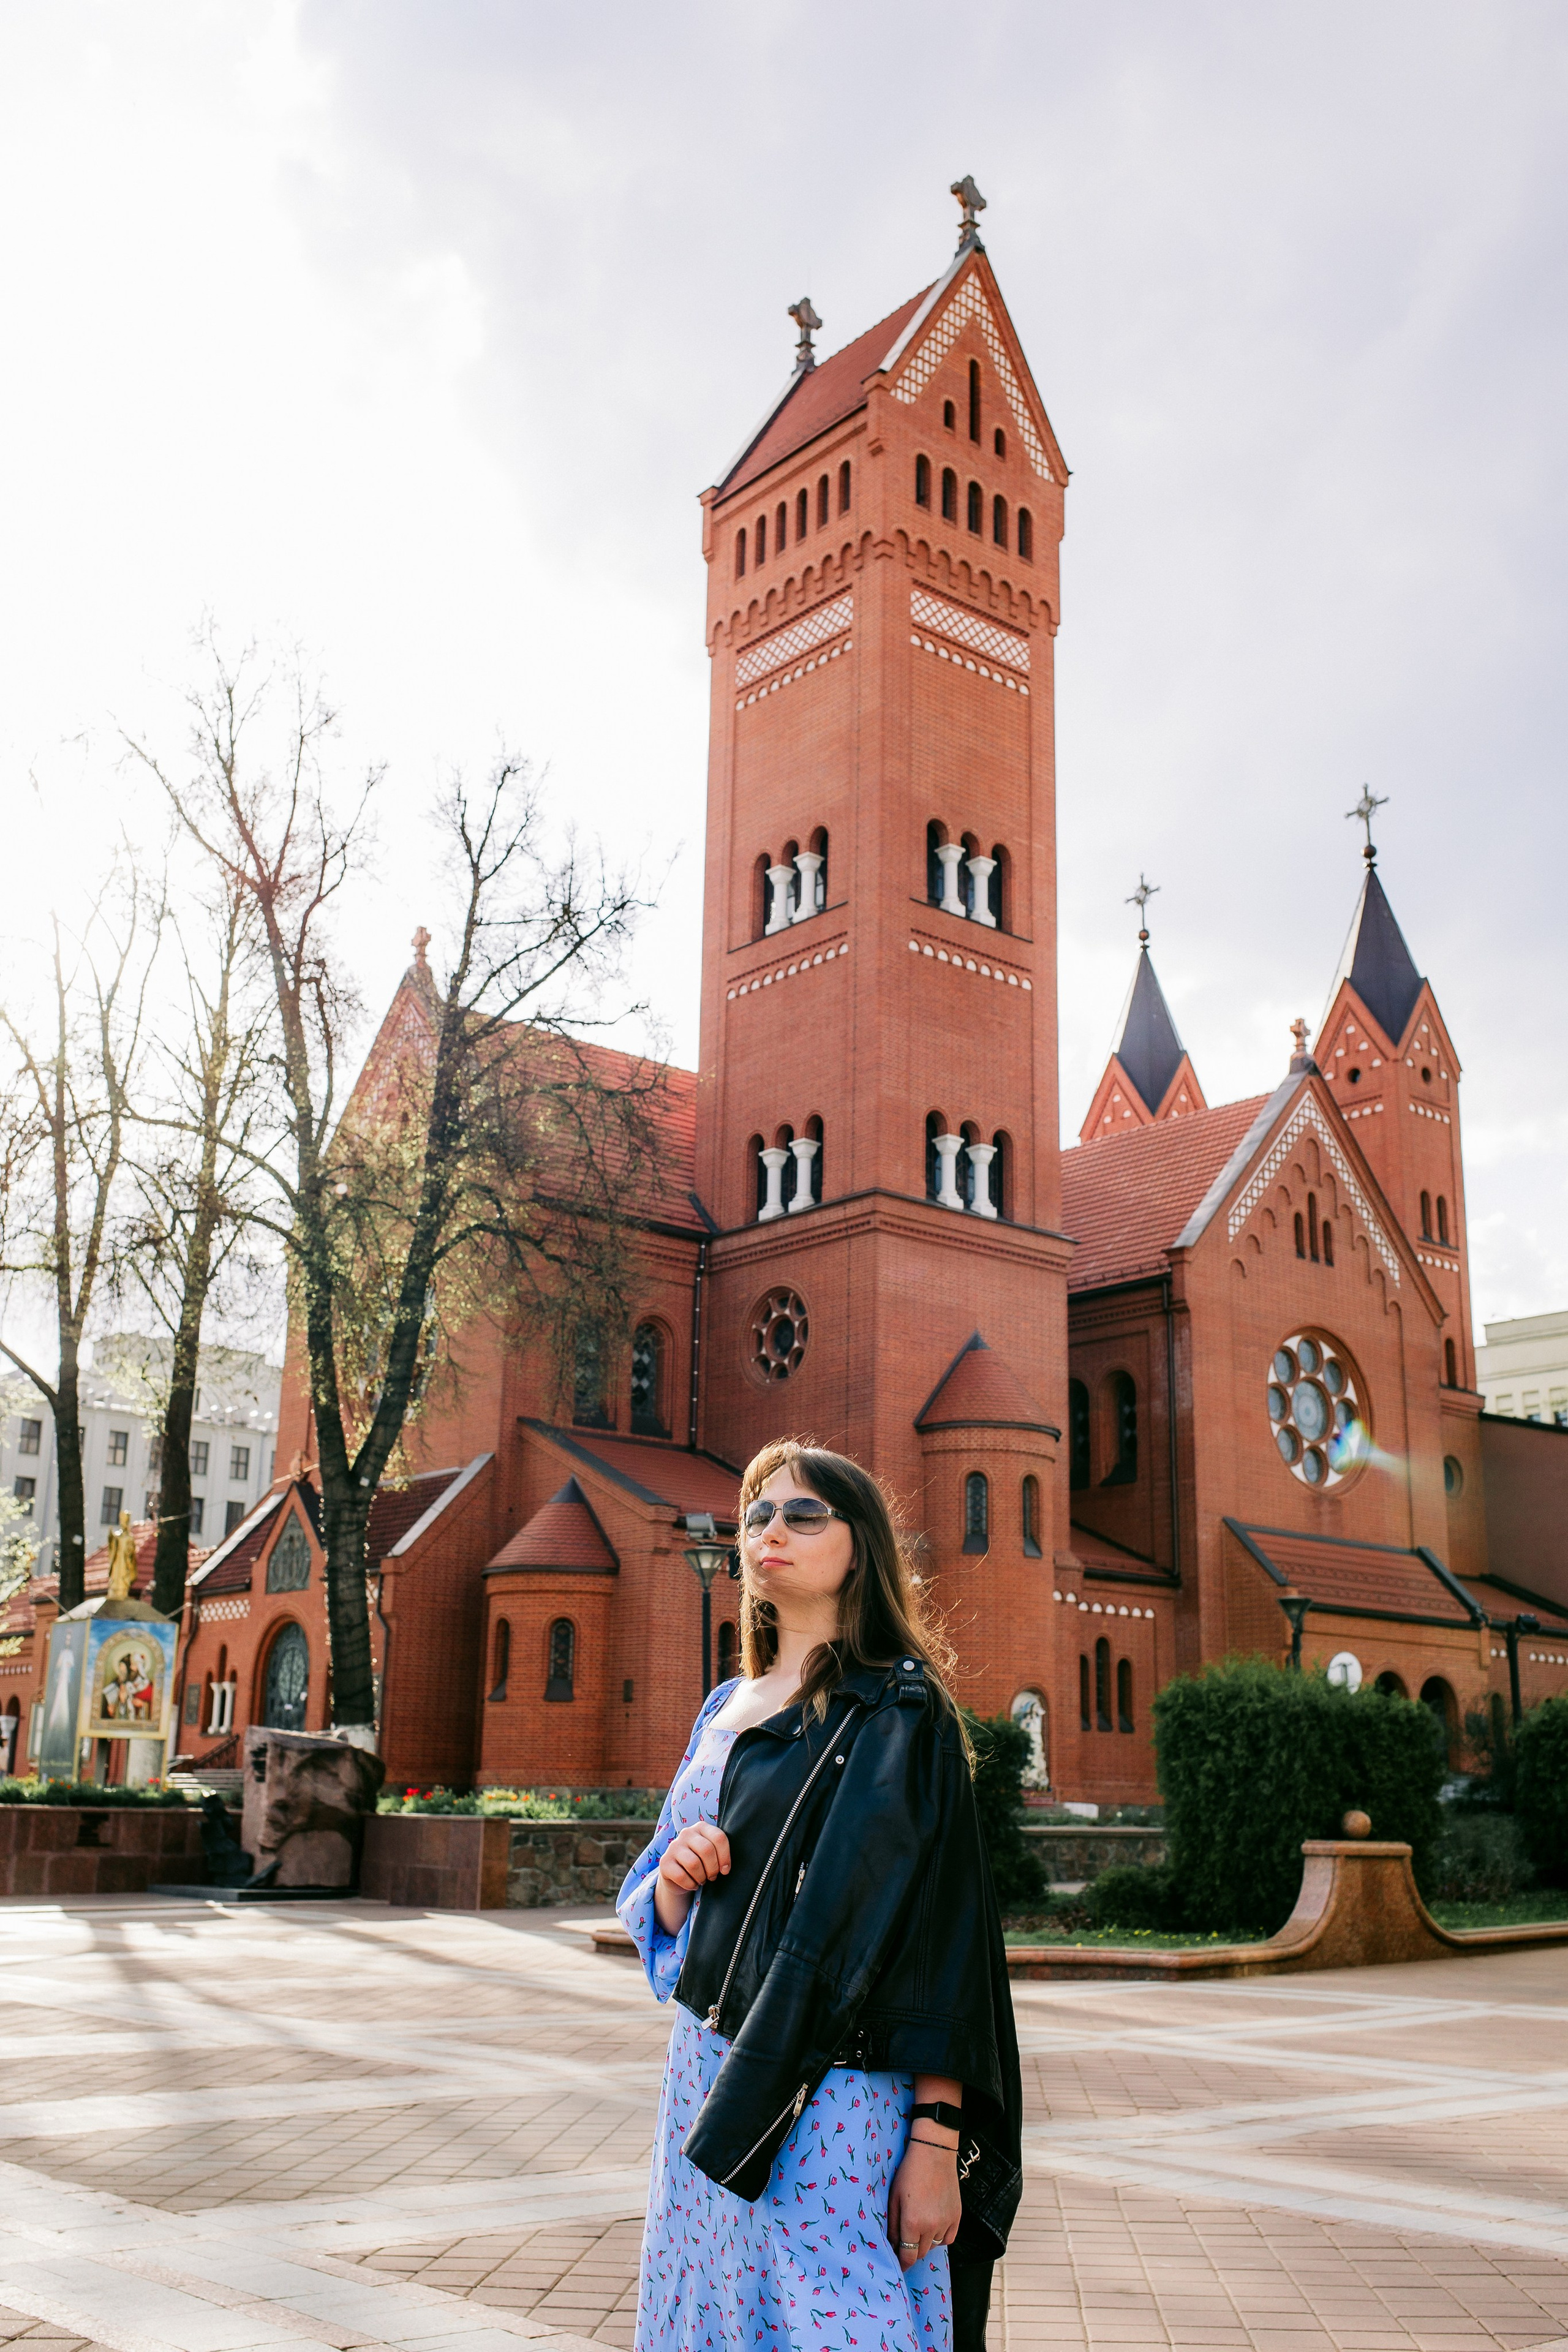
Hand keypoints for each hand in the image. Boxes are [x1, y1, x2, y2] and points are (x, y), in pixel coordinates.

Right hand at [653, 1820, 730, 1933]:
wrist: (679, 1877)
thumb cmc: (703, 1864)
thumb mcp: (713, 1854)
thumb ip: (723, 1849)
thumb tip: (749, 1853)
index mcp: (701, 1827)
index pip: (719, 1838)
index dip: (725, 1857)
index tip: (726, 1870)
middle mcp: (686, 1833)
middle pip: (707, 1850)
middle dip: (713, 1868)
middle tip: (713, 1877)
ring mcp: (673, 1847)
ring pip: (694, 1864)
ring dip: (702, 1877)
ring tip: (702, 1879)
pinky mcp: (664, 1862)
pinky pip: (682, 1876)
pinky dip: (690, 1884)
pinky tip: (692, 1884)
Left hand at [887, 2135, 960, 2269]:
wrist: (934, 2153)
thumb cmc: (909, 2172)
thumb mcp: (894, 2197)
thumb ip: (893, 2225)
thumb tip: (893, 2246)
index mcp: (912, 2222)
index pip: (908, 2256)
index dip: (902, 2263)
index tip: (898, 2265)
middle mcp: (931, 2227)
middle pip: (921, 2253)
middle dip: (912, 2251)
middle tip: (906, 2242)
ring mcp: (946, 2222)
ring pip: (934, 2246)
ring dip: (925, 2243)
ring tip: (919, 2227)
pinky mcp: (957, 2216)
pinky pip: (948, 2238)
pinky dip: (941, 2237)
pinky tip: (933, 2225)